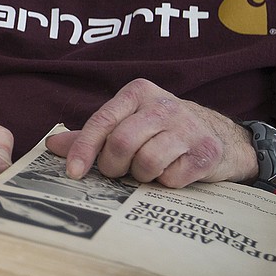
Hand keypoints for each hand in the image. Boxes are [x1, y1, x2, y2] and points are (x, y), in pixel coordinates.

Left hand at [45, 79, 256, 187]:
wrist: (223, 137)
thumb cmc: (163, 132)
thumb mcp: (128, 123)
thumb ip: (93, 135)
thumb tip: (52, 145)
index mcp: (139, 93)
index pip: (103, 121)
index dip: (84, 149)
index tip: (73, 172)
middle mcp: (164, 105)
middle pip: (122, 143)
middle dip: (114, 166)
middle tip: (118, 172)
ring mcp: (188, 127)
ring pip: (146, 162)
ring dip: (141, 176)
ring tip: (148, 170)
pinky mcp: (207, 151)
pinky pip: (172, 178)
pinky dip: (166, 183)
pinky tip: (173, 172)